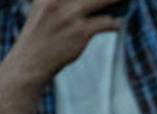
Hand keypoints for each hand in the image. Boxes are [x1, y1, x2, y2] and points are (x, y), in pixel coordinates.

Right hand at [6, 0, 122, 85]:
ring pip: (102, 1)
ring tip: (126, 1)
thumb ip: (59, 2)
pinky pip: (106, 23)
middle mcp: (57, 1)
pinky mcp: (80, 32)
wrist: (30, 64)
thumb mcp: (42, 11)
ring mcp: (69, 16)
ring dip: (118, 0)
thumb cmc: (39, 39)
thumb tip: (85, 3)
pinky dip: (115, 24)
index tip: (99, 0)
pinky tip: (117, 25)